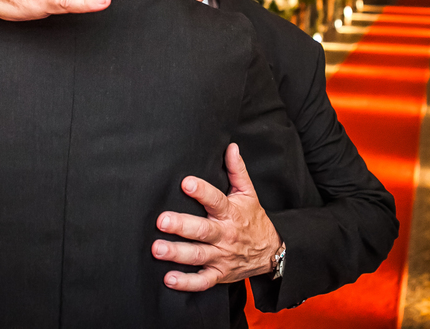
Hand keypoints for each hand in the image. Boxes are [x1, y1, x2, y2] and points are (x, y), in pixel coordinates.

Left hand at [152, 144, 281, 290]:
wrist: (272, 252)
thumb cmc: (254, 220)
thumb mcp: (249, 194)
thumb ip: (237, 171)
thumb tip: (230, 147)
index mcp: (231, 213)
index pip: (216, 200)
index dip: (202, 191)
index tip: (186, 182)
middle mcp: (225, 235)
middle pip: (203, 231)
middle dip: (182, 226)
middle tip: (162, 220)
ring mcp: (222, 257)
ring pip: (198, 256)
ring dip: (177, 253)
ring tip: (157, 249)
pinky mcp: (219, 275)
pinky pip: (202, 282)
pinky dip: (186, 283)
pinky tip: (169, 279)